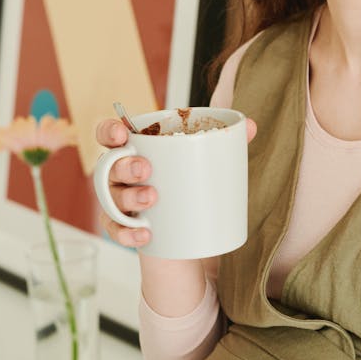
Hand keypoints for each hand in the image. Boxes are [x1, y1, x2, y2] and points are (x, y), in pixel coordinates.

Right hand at [94, 116, 256, 248]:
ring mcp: (119, 203)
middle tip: (146, 170)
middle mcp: (119, 176)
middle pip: (108, 167)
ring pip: (111, 199)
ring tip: (152, 198)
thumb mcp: (204, 163)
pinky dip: (129, 233)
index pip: (109, 135)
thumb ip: (223, 143)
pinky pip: (117, 232)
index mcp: (135, 151)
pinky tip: (146, 234)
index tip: (123, 133)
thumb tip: (251, 126)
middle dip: (124, 166)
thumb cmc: (189, 185)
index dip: (108, 131)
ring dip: (129, 198)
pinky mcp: (126, 229)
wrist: (187, 234)